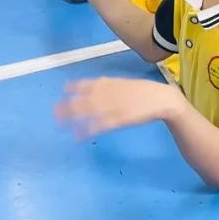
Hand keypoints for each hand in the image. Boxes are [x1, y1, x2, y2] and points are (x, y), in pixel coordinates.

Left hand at [56, 77, 183, 139]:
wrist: (163, 100)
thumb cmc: (145, 92)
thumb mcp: (127, 84)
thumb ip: (111, 85)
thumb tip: (97, 83)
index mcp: (111, 83)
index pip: (88, 84)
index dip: (74, 87)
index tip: (64, 90)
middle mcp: (109, 93)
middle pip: (83, 99)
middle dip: (67, 106)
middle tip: (55, 112)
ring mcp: (113, 106)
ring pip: (88, 112)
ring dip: (72, 118)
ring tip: (59, 124)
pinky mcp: (119, 119)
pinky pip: (99, 125)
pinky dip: (87, 130)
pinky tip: (78, 136)